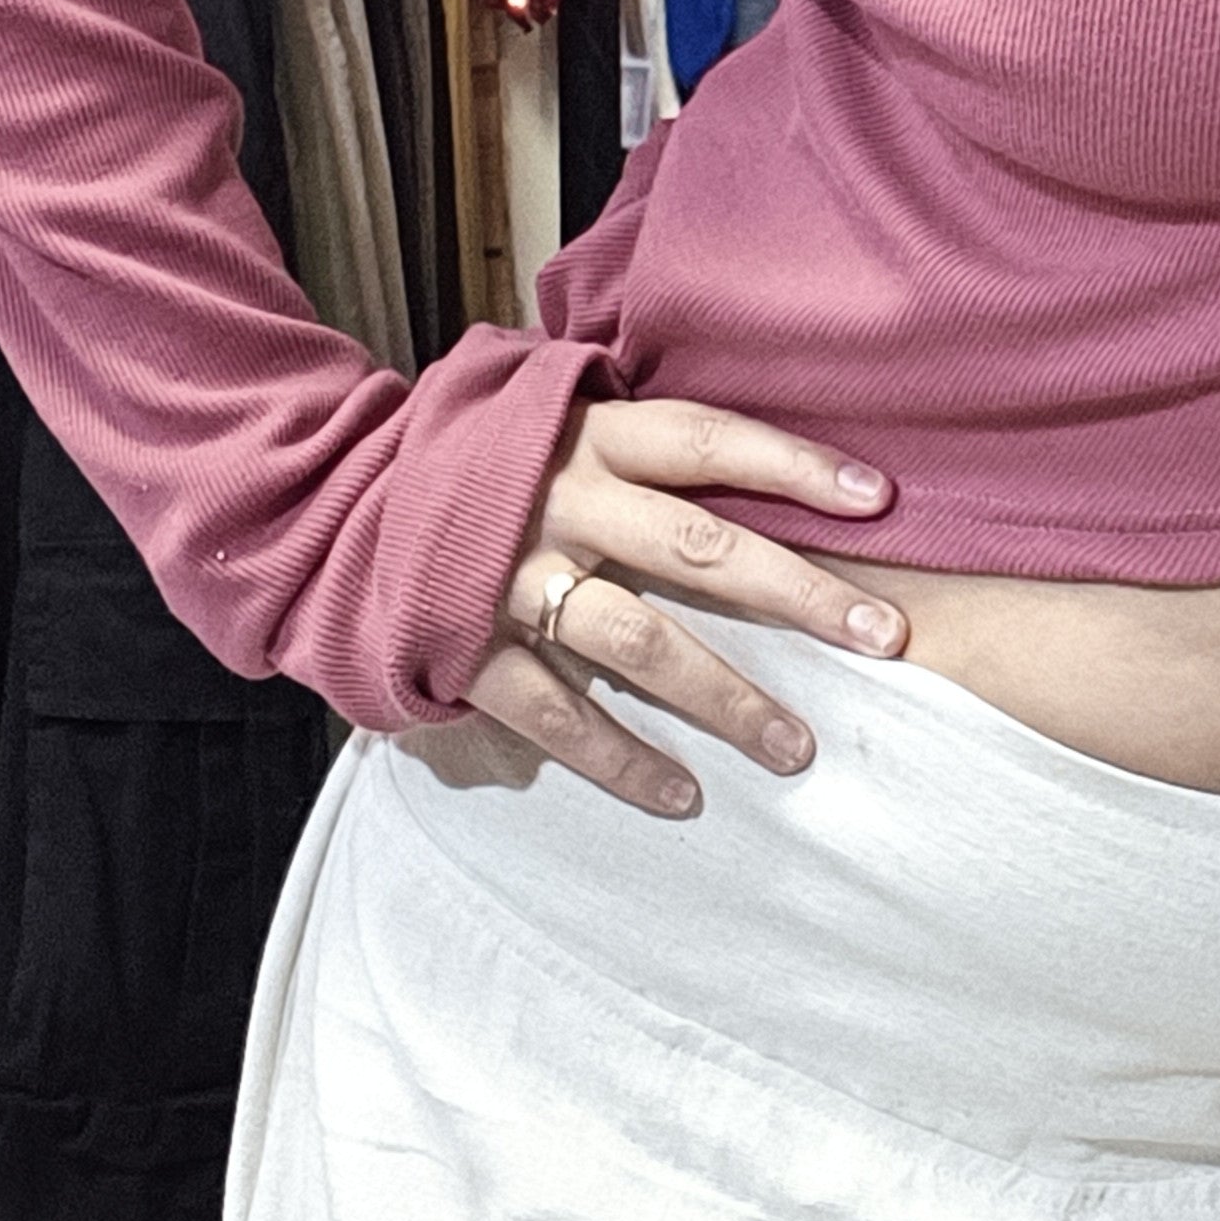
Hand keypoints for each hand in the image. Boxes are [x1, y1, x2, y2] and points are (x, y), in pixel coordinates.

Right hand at [464, 397, 909, 814]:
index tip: (876, 499)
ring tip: (795, 749)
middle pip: (698, 547)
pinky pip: (557, 714)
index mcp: (587, 438)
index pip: (704, 440)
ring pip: (640, 642)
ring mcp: (511, 580)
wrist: (337, 503)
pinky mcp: (467, 650)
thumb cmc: (484, 463)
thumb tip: (768, 472)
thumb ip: (643, 450)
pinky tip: (683, 795)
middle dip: (797, 593)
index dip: (790, 463)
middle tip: (882, 637)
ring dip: (725, 698)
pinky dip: (621, 759)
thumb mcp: (554, 425)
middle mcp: (558, 502)